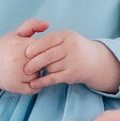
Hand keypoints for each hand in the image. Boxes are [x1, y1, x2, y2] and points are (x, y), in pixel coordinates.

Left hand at [0, 21, 119, 95]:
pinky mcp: (73, 74)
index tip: (25, 53)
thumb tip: (28, 44)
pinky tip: (34, 84)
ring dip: (42, 70)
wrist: (95, 61)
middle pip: (48, 56)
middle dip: (34, 62)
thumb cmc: (74, 48)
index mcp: (67, 36)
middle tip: (25, 68)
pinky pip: (54, 79)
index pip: (48, 41)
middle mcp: (71, 48)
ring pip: (51, 67)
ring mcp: (73, 61)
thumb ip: (50, 38)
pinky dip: (42, 82)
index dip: (35, 47)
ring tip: (33, 73)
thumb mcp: (65, 37)